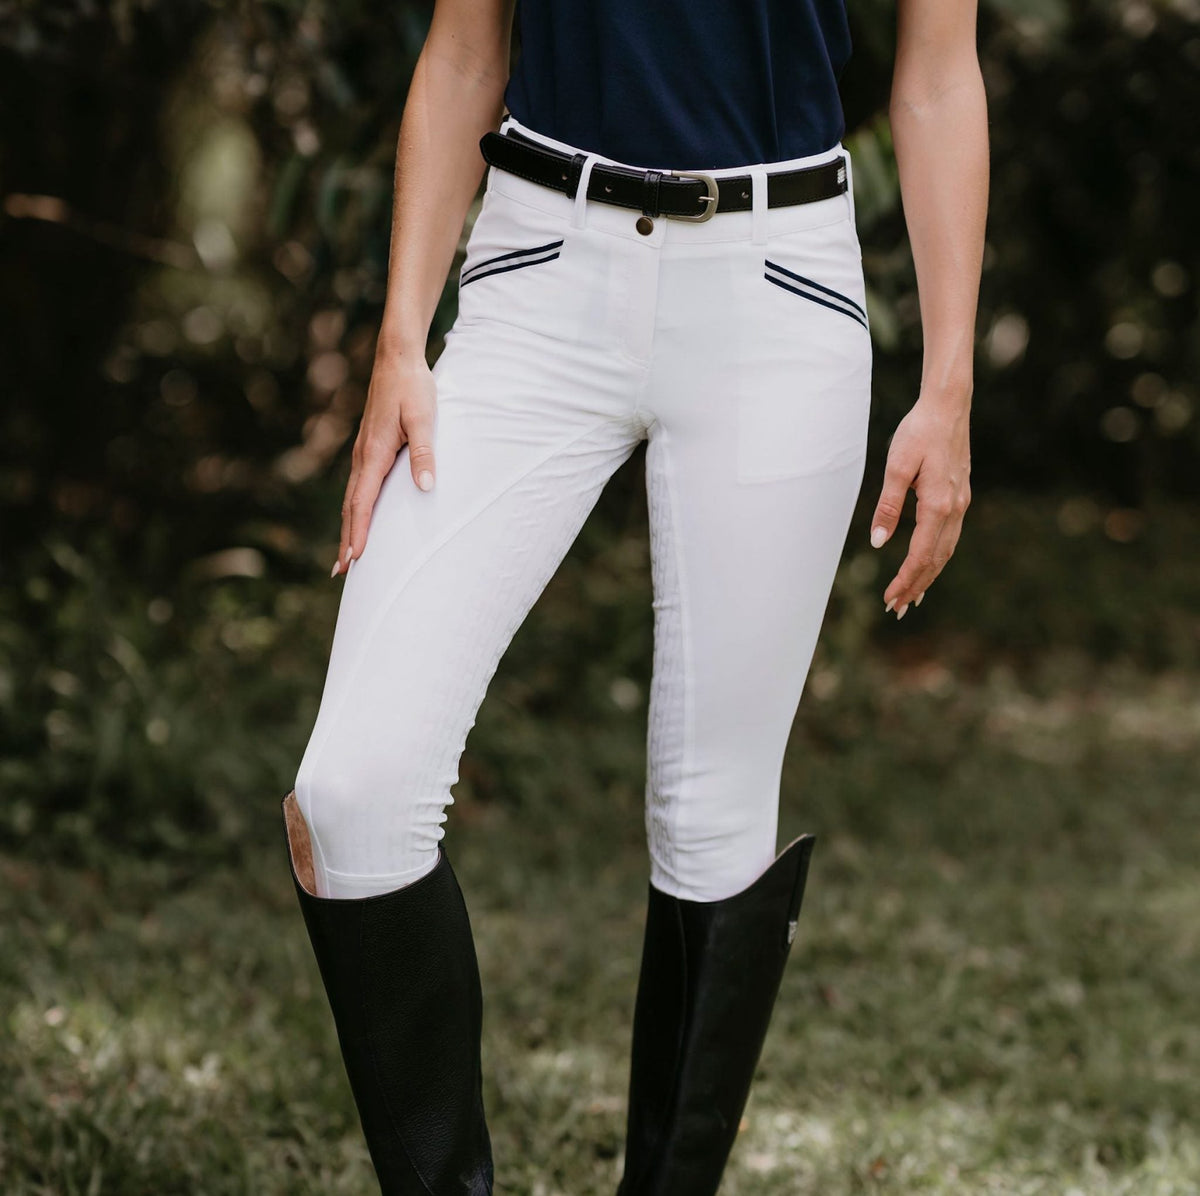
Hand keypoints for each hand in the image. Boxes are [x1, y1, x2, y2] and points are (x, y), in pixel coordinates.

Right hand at [332, 352, 437, 576]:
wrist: (397, 358)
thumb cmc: (413, 388)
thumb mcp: (424, 420)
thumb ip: (424, 454)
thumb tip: (426, 488)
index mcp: (374, 454)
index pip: (362, 503)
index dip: (358, 533)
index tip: (354, 560)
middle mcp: (363, 456)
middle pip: (351, 507)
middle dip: (347, 539)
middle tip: (341, 572)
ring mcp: (364, 452)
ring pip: (352, 498)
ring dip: (349, 527)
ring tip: (347, 554)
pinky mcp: (370, 447)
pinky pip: (359, 486)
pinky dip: (356, 508)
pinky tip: (359, 517)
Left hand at [869, 391, 970, 618]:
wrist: (948, 407)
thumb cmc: (918, 433)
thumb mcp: (897, 467)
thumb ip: (888, 506)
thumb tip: (878, 542)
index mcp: (938, 505)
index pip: (920, 555)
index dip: (905, 580)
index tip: (889, 599)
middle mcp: (955, 508)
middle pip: (936, 560)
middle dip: (916, 586)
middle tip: (896, 609)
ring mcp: (961, 503)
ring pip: (946, 551)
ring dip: (928, 575)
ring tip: (911, 597)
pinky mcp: (960, 496)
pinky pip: (950, 537)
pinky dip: (937, 557)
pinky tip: (928, 564)